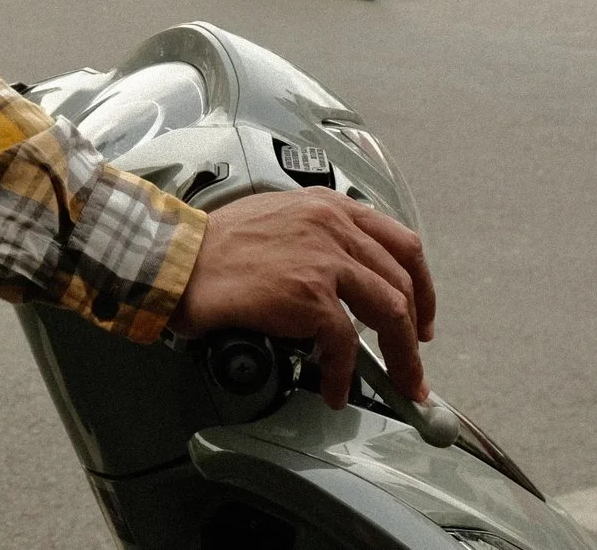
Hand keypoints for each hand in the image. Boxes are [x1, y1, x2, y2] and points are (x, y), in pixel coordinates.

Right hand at [172, 189, 435, 408]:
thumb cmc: (211, 245)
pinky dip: (345, 375)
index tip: (419, 312)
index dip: (419, 284)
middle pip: (402, 281)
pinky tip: (334, 389)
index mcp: (327, 206)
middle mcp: (333, 226)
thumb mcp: (276, 218)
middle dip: (414, 331)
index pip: (400, 241)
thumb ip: (315, 237)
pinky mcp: (310, 296)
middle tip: (411, 360)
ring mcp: (325, 260)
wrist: (176, 259)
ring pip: (391, 314)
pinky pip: (347, 346)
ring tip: (396, 385)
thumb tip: (341, 279)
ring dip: (400, 359)